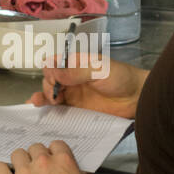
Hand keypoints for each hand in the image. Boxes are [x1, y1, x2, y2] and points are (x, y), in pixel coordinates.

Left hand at [0, 140, 91, 173]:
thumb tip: (68, 173)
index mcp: (63, 162)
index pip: (55, 145)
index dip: (51, 154)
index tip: (49, 162)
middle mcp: (43, 163)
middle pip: (35, 148)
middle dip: (35, 159)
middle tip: (36, 173)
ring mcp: (24, 173)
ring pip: (17, 154)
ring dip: (19, 163)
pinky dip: (2, 172)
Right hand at [25, 55, 148, 119]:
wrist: (138, 98)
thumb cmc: (122, 78)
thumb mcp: (99, 70)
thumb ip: (76, 71)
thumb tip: (53, 72)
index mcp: (76, 63)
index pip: (54, 63)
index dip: (50, 71)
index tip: (54, 80)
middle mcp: (72, 78)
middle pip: (50, 80)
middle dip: (47, 87)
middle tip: (55, 96)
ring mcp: (74, 94)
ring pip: (52, 94)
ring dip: (43, 97)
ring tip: (36, 102)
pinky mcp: (78, 109)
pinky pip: (60, 109)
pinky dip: (49, 109)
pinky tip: (39, 110)